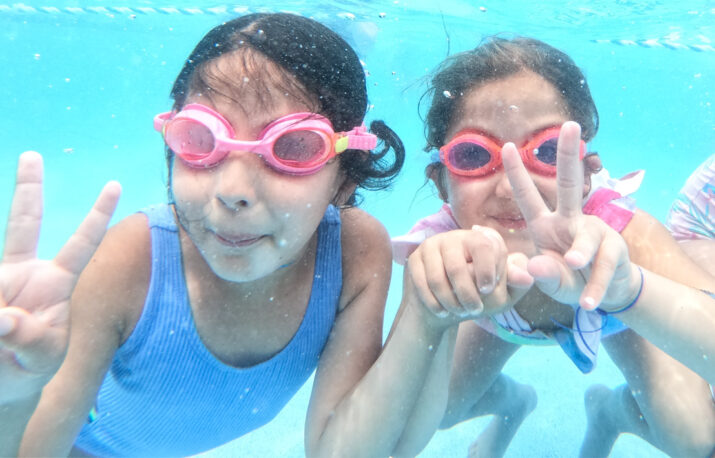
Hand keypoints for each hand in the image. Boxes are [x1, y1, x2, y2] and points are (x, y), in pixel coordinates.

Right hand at [0, 151, 119, 401]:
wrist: (1, 384)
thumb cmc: (29, 366)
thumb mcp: (39, 358)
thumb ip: (28, 340)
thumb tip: (2, 318)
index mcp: (54, 283)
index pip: (81, 244)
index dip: (98, 215)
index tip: (116, 184)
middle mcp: (24, 273)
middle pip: (25, 223)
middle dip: (28, 188)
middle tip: (32, 154)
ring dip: (2, 308)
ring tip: (6, 329)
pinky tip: (0, 327)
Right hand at [405, 226, 533, 328]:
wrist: (444, 309)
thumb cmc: (477, 297)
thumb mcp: (501, 294)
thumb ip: (515, 284)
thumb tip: (526, 277)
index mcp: (480, 238)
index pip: (486, 246)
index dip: (488, 272)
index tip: (488, 290)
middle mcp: (454, 237)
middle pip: (458, 267)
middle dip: (467, 295)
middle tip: (475, 310)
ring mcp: (431, 246)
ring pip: (438, 278)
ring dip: (450, 301)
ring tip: (459, 312)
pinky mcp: (414, 260)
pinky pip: (422, 284)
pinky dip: (434, 303)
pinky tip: (442, 311)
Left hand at [502, 121, 640, 310]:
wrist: (603, 296)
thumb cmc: (569, 281)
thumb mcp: (550, 282)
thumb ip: (540, 276)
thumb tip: (534, 266)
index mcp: (546, 225)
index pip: (529, 197)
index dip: (518, 173)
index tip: (509, 146)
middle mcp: (570, 221)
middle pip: (569, 184)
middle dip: (568, 155)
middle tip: (570, 125)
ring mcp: (594, 232)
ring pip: (587, 236)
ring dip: (579, 251)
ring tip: (573, 264)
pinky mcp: (615, 250)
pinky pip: (603, 267)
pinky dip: (594, 287)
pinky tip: (588, 302)